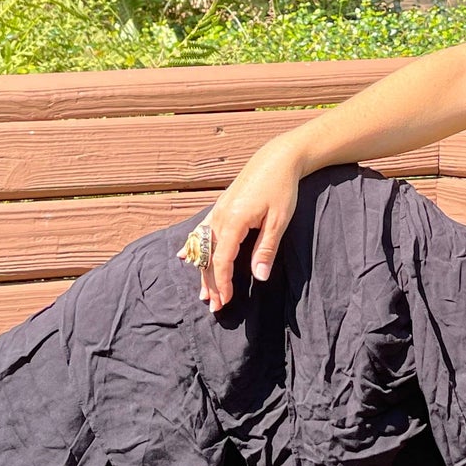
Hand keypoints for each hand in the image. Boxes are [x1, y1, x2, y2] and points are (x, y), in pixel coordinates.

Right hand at [187, 134, 304, 310]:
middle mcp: (220, 216)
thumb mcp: (279, 221)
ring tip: (203, 292)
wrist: (277, 158)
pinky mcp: (221, 205)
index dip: (223, 283)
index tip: (225, 302)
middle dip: (211, 283)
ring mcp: (218, 210)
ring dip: (202, 270)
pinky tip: (184, 256)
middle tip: (213, 306)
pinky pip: (202, 230)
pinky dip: (193, 246)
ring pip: (203, 246)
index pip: (222, 260)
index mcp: (234, 222)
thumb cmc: (281, 189)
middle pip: (209, 257)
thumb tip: (260, 277)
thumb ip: (266, 249)